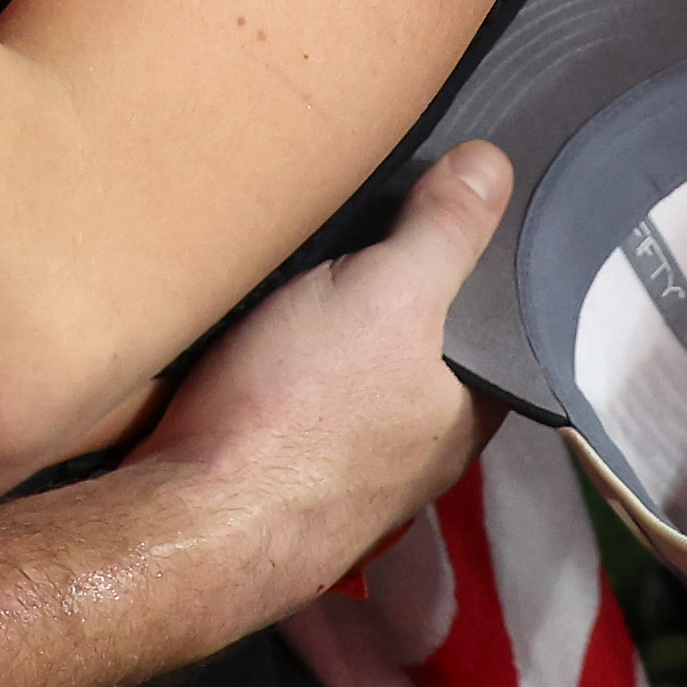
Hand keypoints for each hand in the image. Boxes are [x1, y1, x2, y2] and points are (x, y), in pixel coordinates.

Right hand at [133, 141, 514, 612]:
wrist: (189, 522)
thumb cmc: (301, 413)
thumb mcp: (386, 294)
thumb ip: (444, 231)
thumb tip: (496, 164)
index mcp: (468, 414)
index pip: (495, 327)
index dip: (473, 260)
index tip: (444, 198)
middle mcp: (421, 451)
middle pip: (421, 345)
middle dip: (395, 290)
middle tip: (363, 210)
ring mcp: (350, 472)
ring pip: (354, 373)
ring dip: (333, 326)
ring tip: (304, 261)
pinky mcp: (281, 476)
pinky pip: (298, 399)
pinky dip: (287, 361)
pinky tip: (259, 329)